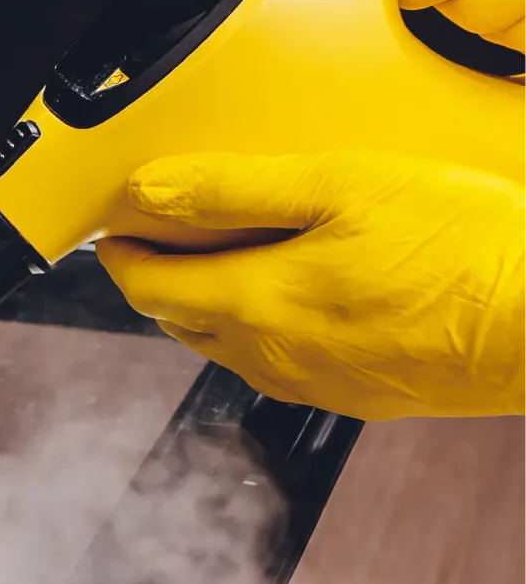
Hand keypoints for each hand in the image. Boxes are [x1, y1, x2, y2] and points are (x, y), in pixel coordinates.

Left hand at [95, 151, 525, 420]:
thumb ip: (234, 189)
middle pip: (183, 321)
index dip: (123, 256)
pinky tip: (307, 293)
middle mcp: (273, 360)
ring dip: (216, 305)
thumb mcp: (341, 185)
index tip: (118, 230)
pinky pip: (286, 362)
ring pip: (232, 346)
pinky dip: (271, 326)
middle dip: (165, 278)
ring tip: (236, 255)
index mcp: (255, 307)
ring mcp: (317, 386)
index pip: (148, 289)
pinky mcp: (361, 398)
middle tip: (170, 235)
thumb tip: (151, 192)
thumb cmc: (465, 248)